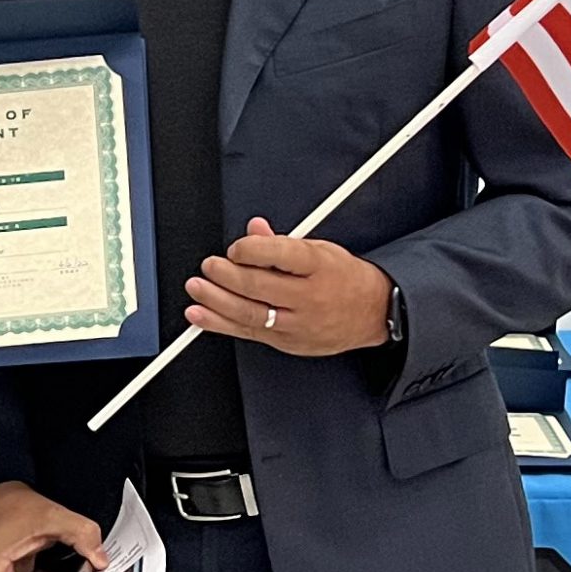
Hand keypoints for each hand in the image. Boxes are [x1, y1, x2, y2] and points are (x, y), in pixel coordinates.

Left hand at [186, 218, 393, 356]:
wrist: (373, 313)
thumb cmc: (345, 278)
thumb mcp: (320, 250)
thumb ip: (282, 242)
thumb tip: (253, 229)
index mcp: (319, 265)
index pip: (281, 254)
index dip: (251, 250)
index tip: (235, 247)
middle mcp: (309, 296)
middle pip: (260, 286)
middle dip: (227, 275)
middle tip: (209, 266)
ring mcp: (298, 323)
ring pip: (250, 313)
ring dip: (217, 300)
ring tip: (197, 288)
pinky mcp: (288, 342)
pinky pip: (249, 333)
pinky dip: (220, 324)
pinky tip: (201, 315)